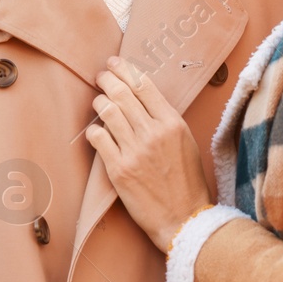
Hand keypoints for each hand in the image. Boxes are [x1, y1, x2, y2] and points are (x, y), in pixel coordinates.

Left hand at [85, 57, 212, 252]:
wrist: (184, 219)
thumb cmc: (187, 182)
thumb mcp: (187, 143)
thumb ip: (166, 121)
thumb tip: (143, 101)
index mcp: (173, 123)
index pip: (144, 85)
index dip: (126, 69)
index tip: (115, 63)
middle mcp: (153, 132)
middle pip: (122, 93)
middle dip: (107, 79)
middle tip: (101, 75)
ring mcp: (135, 151)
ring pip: (107, 111)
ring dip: (99, 101)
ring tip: (98, 100)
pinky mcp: (119, 169)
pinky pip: (98, 137)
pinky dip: (94, 129)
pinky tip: (96, 130)